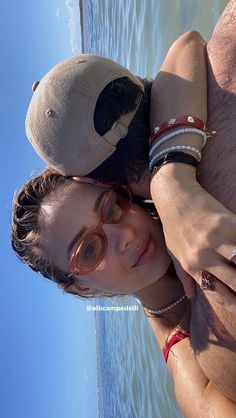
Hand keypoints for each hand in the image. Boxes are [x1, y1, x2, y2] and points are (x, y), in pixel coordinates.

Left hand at [150, 165, 235, 294]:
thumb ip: (184, 275)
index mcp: (192, 265)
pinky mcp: (227, 221)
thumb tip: (191, 295)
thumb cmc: (173, 226)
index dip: (235, 302)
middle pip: (235, 281)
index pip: (219, 293)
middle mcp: (204, 255)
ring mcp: (216, 238)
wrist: (174, 195)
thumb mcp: (174, 252)